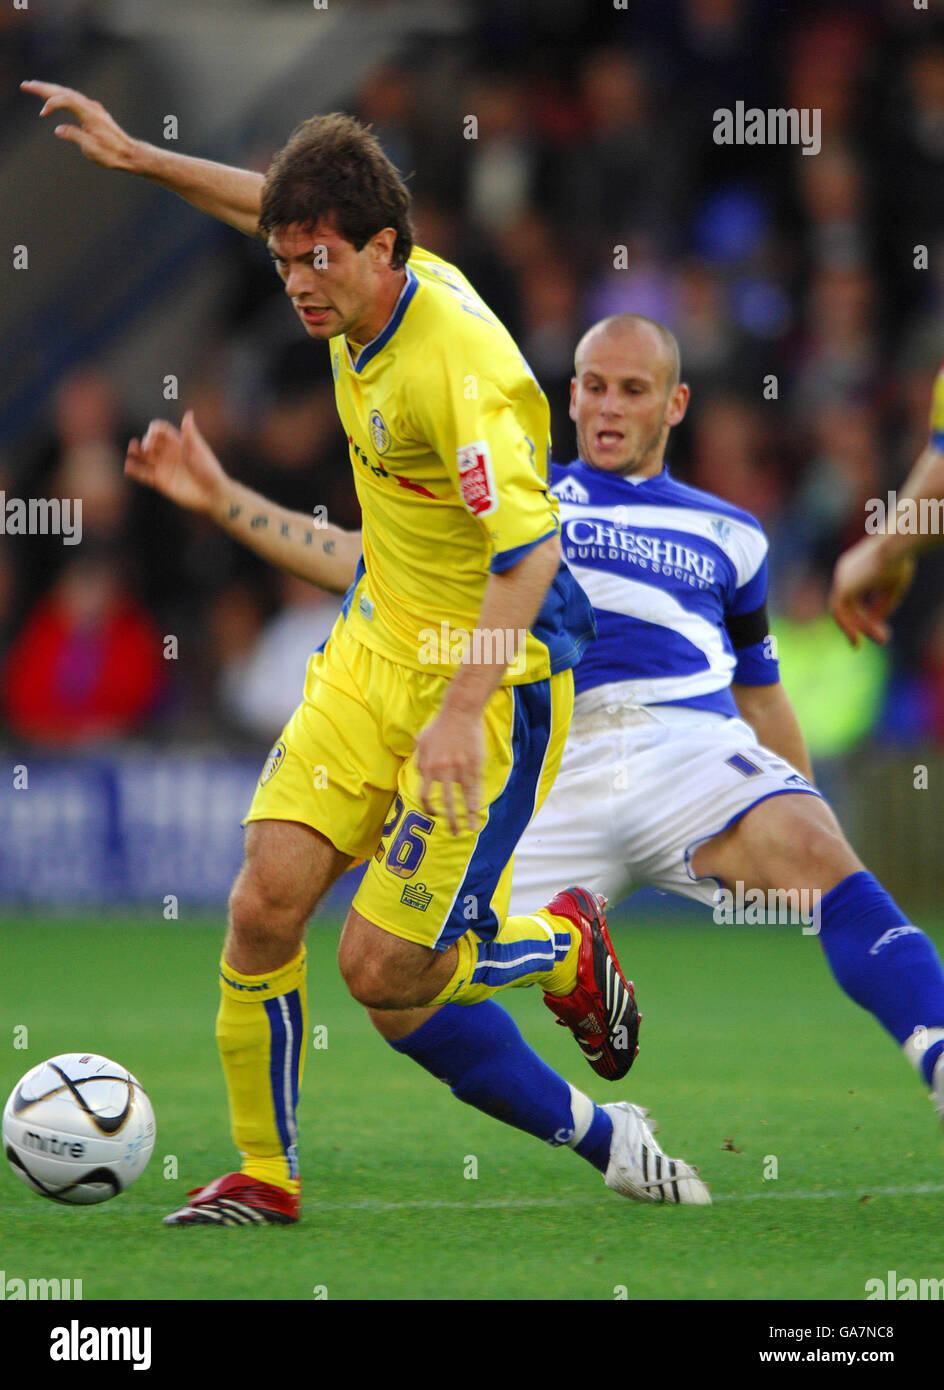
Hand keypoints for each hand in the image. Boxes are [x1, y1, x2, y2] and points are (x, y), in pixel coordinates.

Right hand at [21, 80, 139, 170]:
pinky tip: (55, 96)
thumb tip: (58, 129)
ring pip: (68, 93)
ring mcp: (93, 108)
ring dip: (51, 90)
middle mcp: (91, 107)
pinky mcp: (94, 112)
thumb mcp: (91, 149)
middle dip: (43, 88)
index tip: (42, 114)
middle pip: (64, 92)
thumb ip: (75, 136)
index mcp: (90, 114)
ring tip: (34, 87)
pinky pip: (74, 98)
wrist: (130, 154)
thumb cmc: (112, 154)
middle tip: (25, 85)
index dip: (52, 103)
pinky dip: (61, 95)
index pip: (66, 100)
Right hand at [125, 411, 227, 517]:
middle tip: (147, 449)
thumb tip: (188, 414)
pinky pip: (143, 475)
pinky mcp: (160, 482)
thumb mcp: (200, 450)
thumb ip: (190, 434)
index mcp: (178, 443)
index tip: (152, 437)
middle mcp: (169, 454)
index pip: (160, 431)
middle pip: (150, 442)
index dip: (154, 431)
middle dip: (145, 442)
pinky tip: (128, 466)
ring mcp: (164, 468)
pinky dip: (134, 470)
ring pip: (144, 457)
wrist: (212, 495)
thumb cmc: (210, 471)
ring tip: (132, 451)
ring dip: (136, 452)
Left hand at [414, 705, 484, 835]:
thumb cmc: (440, 724)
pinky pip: (474, 788)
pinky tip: (477, 812)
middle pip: (444, 803)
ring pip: (462, 798)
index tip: (433, 814)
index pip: (423, 794)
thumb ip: (419, 758)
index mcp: (427, 766)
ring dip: (465, 816)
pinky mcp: (474, 764)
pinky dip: (476, 801)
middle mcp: (442, 770)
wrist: (460, 711)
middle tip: (452, 833)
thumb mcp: (422, 740)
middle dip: (448, 820)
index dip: (427, 807)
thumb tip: (419, 771)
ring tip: (470, 829)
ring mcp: (459, 768)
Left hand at [829, 537, 915, 646]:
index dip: (862, 613)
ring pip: (843, 610)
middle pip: (846, 604)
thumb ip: (883, 604)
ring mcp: (841, 578)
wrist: (897, 546)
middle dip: (860, 623)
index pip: (852, 596)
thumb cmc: (900, 560)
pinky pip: (843, 612)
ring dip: (859, 627)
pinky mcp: (843, 587)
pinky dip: (853, 624)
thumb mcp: (893, 585)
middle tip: (878, 639)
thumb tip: (875, 622)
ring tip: (882, 639)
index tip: (879, 625)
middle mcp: (843, 572)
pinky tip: (865, 634)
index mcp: (852, 567)